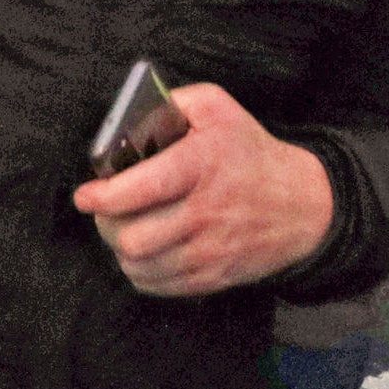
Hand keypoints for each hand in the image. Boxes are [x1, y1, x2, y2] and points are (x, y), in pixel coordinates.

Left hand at [71, 84, 333, 295]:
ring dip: (120, 248)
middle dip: (106, 224)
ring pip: (140, 266)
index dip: (102, 196)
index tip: (85, 195)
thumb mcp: (217, 107)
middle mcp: (205, 213)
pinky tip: (144, 249)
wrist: (303, 204)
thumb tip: (128, 120)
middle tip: (106, 210)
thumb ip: (171, 103)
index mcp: (202, 166)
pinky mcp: (213, 277)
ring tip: (123, 228)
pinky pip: (157, 286)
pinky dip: (140, 270)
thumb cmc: (249, 152)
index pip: (140, 190)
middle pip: (131, 238)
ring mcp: (210, 251)